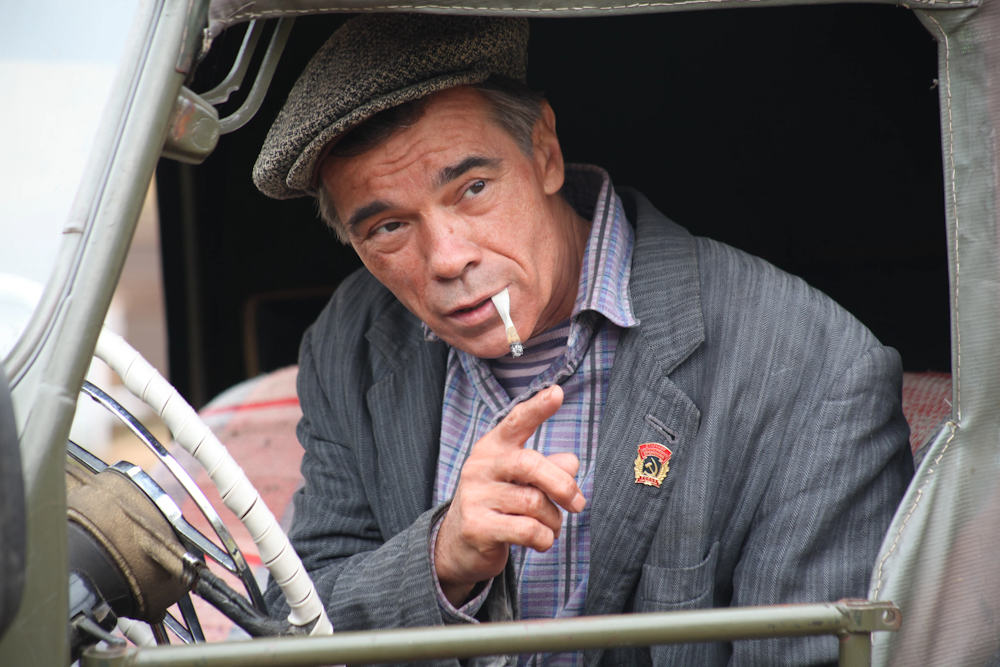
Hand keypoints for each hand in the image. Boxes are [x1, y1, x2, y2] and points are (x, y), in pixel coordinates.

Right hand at [434, 385, 585, 605]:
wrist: (459, 544)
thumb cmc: (499, 505)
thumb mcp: (521, 482)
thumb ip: (547, 469)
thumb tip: (572, 462)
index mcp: (493, 447)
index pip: (516, 421)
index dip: (537, 407)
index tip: (558, 392)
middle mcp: (481, 466)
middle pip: (531, 464)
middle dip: (562, 485)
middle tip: (578, 503)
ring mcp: (475, 496)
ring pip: (534, 503)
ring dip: (554, 520)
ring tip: (552, 527)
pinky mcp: (477, 527)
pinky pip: (527, 530)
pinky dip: (544, 538)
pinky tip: (541, 541)